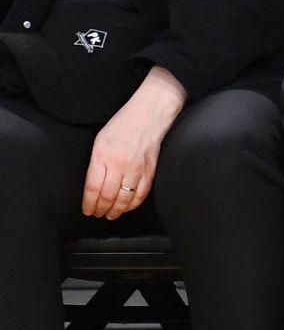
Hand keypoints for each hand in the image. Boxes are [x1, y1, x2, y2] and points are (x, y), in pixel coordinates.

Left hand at [82, 67, 185, 219]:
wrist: (149, 114)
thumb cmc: (123, 124)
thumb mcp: (101, 141)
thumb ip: (96, 163)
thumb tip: (93, 185)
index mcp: (103, 156)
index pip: (93, 188)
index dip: (89, 203)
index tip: (87, 211)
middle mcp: (120, 164)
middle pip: (108, 196)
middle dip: (101, 209)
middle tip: (97, 215)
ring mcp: (137, 169)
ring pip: (125, 199)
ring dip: (117, 210)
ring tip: (111, 215)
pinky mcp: (151, 170)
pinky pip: (141, 193)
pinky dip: (133, 204)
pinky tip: (127, 207)